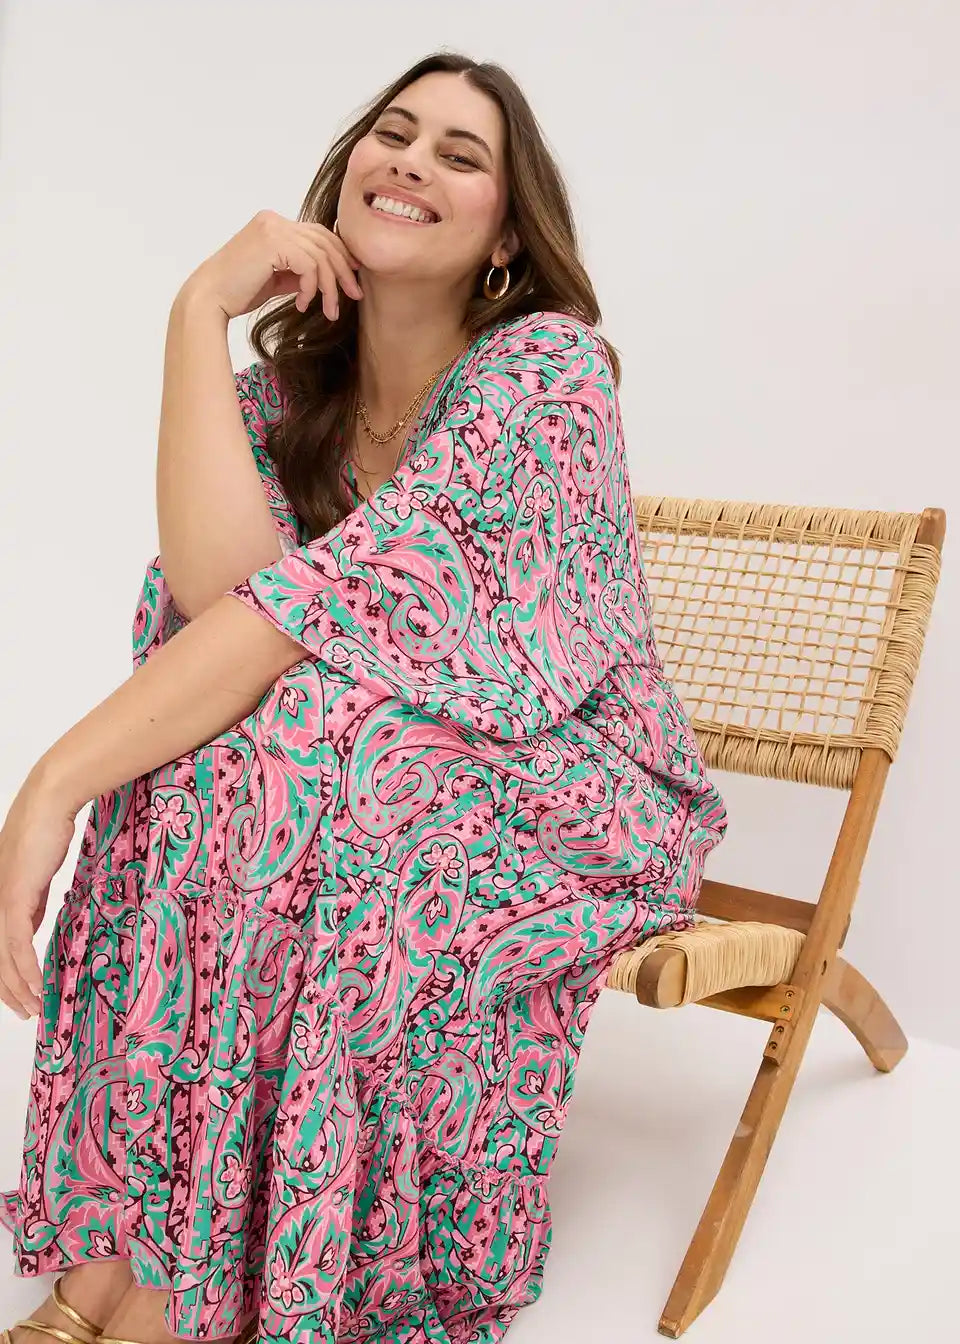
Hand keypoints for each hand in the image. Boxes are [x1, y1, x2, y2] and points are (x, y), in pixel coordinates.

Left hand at [0, 776, 76, 1019]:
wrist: (48, 804)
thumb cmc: (47, 829)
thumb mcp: (39, 874)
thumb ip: (33, 902)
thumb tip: (35, 925)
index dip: (5, 976)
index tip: (20, 994)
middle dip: (8, 990)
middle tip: (25, 1012)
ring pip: (2, 958)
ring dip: (17, 988)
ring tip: (33, 1007)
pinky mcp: (13, 898)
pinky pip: (16, 946)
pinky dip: (26, 971)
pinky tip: (37, 986)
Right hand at [182, 209, 363, 320]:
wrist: (209, 298)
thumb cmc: (237, 292)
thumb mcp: (277, 279)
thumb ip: (299, 272)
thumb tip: (327, 276)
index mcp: (274, 224)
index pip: (319, 234)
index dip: (341, 255)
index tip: (352, 279)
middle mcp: (274, 221)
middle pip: (325, 241)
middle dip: (344, 271)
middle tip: (354, 296)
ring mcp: (273, 228)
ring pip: (321, 255)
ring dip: (330, 287)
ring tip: (329, 311)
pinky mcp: (273, 243)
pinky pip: (309, 265)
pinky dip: (312, 287)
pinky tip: (303, 304)